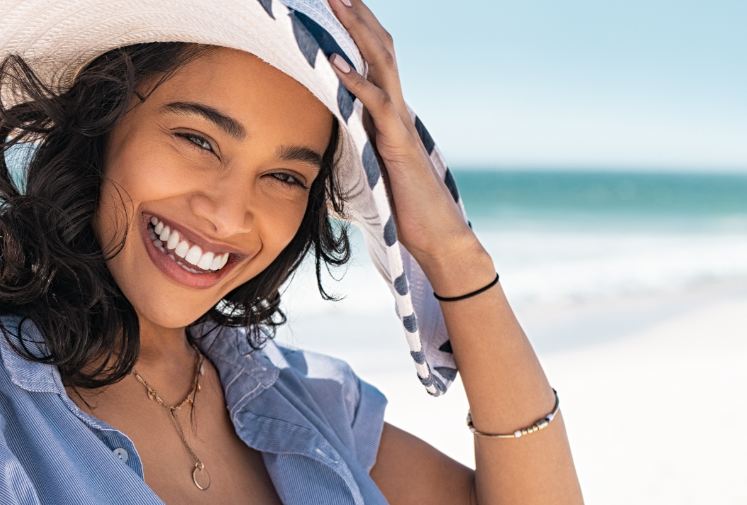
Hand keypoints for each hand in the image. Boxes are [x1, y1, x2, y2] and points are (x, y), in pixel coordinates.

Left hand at [325, 0, 492, 292]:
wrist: (435, 239)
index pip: (373, 59)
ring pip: (381, 64)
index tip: (335, 4)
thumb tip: (312, 160)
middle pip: (379, 48)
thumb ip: (342, 158)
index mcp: (387, 114)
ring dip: (357, 31)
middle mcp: (396, 110)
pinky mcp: (398, 145)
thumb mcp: (361, 175)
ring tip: (335, 1)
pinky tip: (334, 62)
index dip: (356, 30)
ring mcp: (400, 124)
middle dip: (357, 15)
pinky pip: (376, 105)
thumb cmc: (399, 211)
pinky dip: (355, 81)